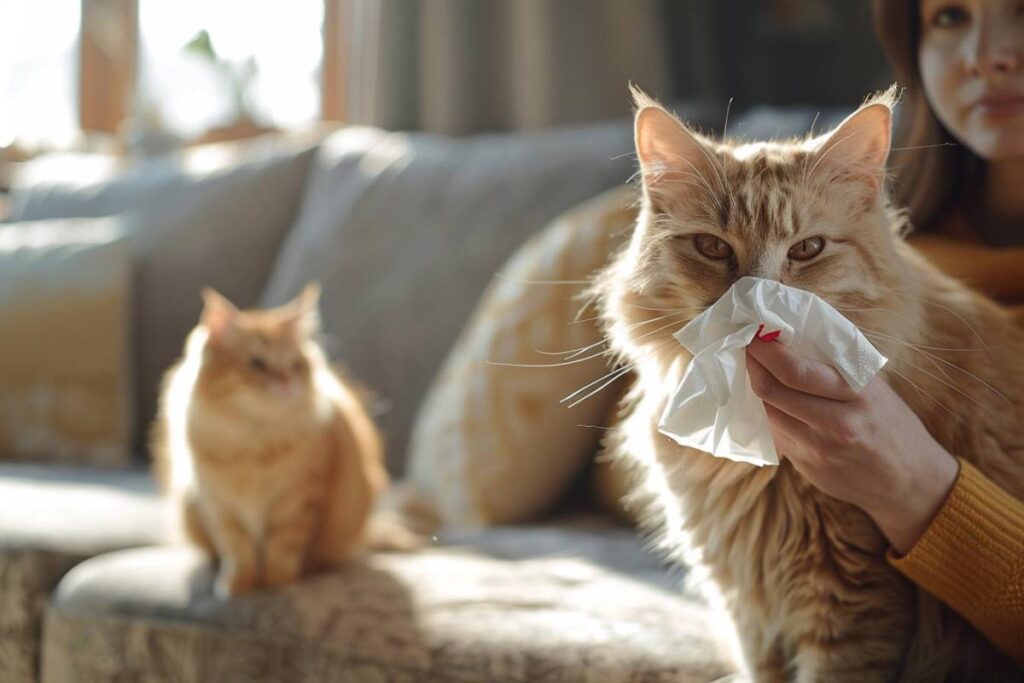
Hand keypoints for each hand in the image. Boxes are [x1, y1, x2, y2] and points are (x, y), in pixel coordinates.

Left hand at [745, 338, 959, 554]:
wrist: (909, 482)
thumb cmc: (890, 424)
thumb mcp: (874, 389)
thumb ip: (836, 366)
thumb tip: (789, 336)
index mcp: (858, 394)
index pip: (796, 370)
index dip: (766, 350)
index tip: (755, 331)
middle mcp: (837, 423)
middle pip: (772, 390)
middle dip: (752, 363)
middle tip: (744, 345)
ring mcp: (819, 448)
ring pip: (767, 411)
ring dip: (754, 387)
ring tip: (753, 367)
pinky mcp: (806, 466)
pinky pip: (774, 433)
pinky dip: (767, 412)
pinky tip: (767, 399)